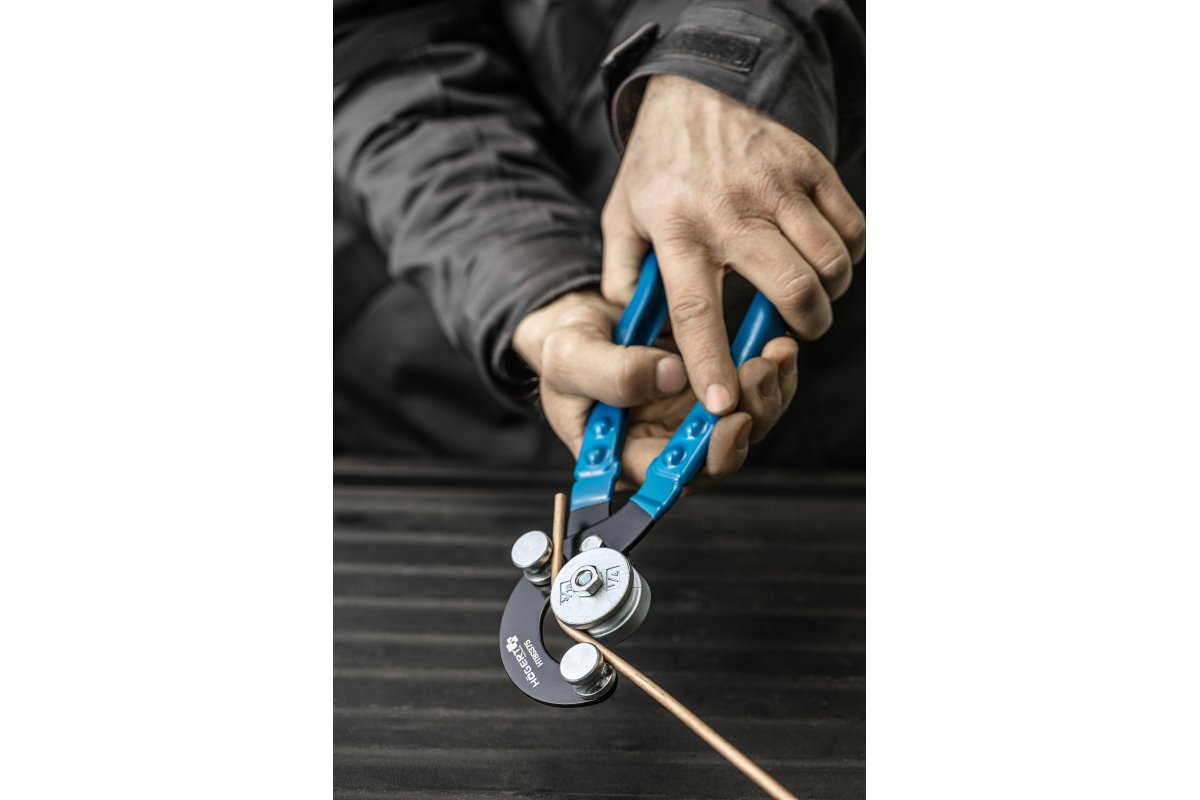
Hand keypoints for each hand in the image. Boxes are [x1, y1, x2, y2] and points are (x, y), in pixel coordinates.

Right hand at [513, 289, 797, 487]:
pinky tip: (777, 347)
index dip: (708, 456)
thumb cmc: (567, 346)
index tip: (732, 422)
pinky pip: (753, 394)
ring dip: (767, 393)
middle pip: (720, 455)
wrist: (586, 317)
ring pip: (746, 425)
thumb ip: (611, 373)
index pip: (672, 477)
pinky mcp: (714, 392)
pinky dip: (772, 373)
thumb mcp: (569, 356)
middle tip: (758, 373)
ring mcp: (692, 421)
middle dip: (749, 416)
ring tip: (774, 353)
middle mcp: (665, 448)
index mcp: (623, 457)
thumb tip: (668, 376)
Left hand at [601, 74, 865, 414]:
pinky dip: (847, 254)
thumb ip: (621, 278)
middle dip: (805, 328)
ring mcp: (775, 184)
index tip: (725, 403)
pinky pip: (851, 228)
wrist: (692, 88)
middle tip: (796, 332)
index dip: (714, 362)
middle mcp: (729, 209)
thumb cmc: (657, 168)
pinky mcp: (809, 165)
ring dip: (829, 294)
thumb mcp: (620, 219)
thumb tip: (631, 332)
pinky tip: (821, 255)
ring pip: (830, 262)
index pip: (698, 311)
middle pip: (790, 289)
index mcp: (676, 231)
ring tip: (808, 293)